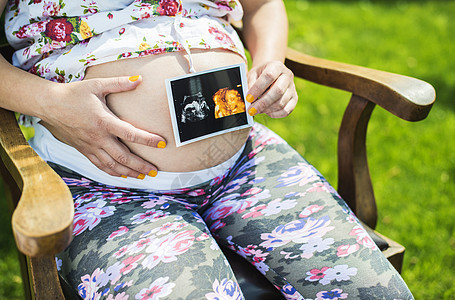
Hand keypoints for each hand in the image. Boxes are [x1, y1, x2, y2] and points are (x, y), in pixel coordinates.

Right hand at [40, 75, 164, 177]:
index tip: (162, 143)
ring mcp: (90, 146)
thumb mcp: (96, 85)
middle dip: (141, 165)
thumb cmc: (72, 94)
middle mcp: (98, 137)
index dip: (148, 140)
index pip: (130, 133)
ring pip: (112, 165)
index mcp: (103, 121)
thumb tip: (139, 79)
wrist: (48, 105)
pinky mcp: (84, 150)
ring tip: (143, 176)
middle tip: (155, 170)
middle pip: (123, 157)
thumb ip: (119, 83)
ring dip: (129, 172)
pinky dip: (113, 172)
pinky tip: (123, 175)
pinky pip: (100, 166)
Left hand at [246, 61, 297, 117]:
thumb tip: (249, 98)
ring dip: (266, 109)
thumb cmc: (259, 75)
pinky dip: (273, 114)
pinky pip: (285, 111)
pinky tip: (265, 111)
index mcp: (277, 66)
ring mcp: (292, 88)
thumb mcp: (252, 75)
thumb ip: (250, 84)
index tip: (248, 98)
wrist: (271, 74)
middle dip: (262, 103)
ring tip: (256, 110)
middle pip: (278, 91)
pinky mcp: (294, 99)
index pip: (269, 76)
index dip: (258, 88)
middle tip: (251, 110)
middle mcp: (287, 76)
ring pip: (281, 103)